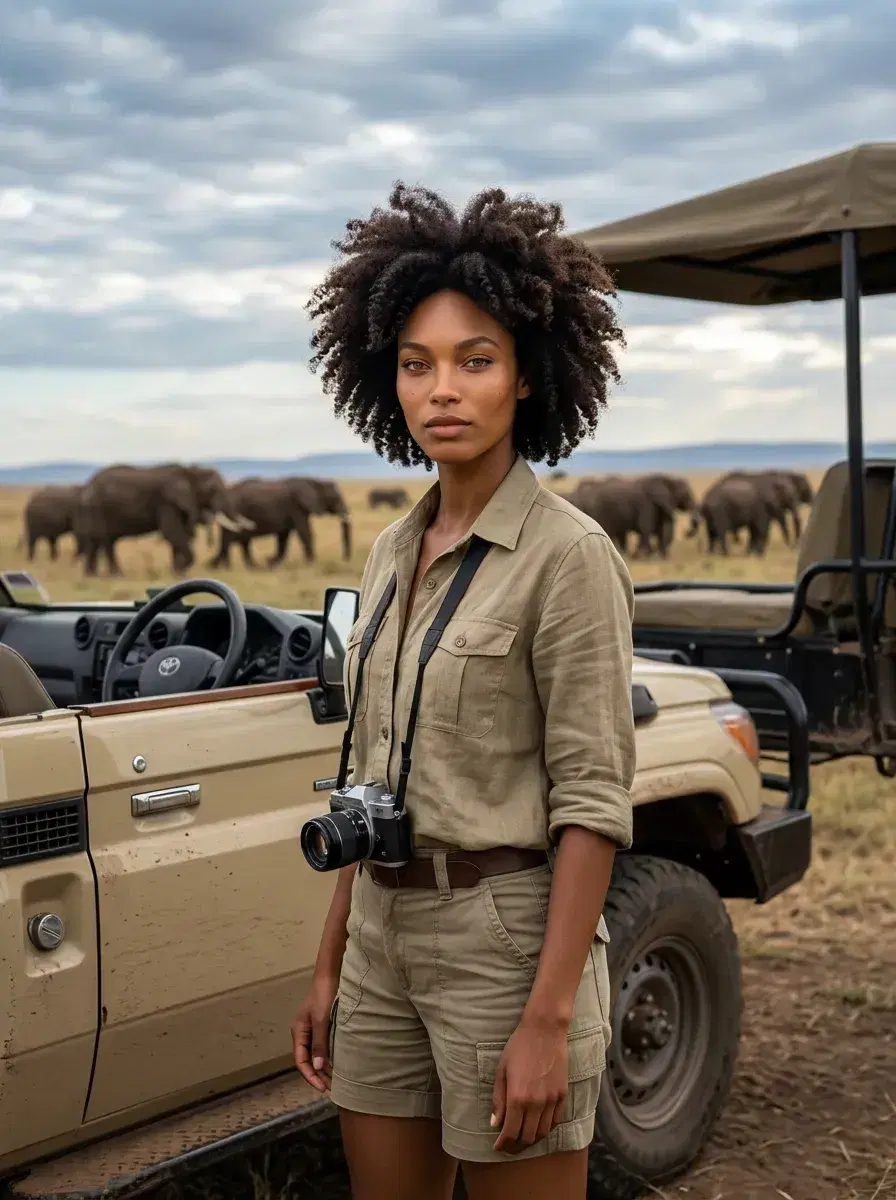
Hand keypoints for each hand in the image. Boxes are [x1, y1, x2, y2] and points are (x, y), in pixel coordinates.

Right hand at [291, 973, 338, 1094]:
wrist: (331, 974)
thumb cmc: (324, 995)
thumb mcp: (321, 1020)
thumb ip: (319, 1043)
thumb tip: (317, 1066)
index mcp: (299, 1032)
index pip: (301, 1061)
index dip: (310, 1076)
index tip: (322, 1088)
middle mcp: (304, 1033)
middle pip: (308, 1060)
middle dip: (318, 1075)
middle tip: (332, 1089)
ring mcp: (314, 1029)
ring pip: (317, 1054)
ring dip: (324, 1067)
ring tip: (336, 1081)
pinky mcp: (324, 1025)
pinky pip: (324, 1046)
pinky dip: (329, 1056)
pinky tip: (338, 1064)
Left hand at [490, 1016, 568, 1153]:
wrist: (545, 1030)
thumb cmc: (519, 1047)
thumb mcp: (501, 1070)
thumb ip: (498, 1099)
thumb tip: (494, 1124)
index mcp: (517, 1097)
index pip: (510, 1132)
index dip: (503, 1144)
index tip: (497, 1147)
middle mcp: (536, 1103)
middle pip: (527, 1137)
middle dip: (515, 1146)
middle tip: (508, 1146)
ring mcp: (552, 1100)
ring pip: (543, 1133)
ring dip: (532, 1140)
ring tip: (523, 1139)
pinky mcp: (563, 1095)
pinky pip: (556, 1121)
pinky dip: (546, 1129)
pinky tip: (538, 1127)